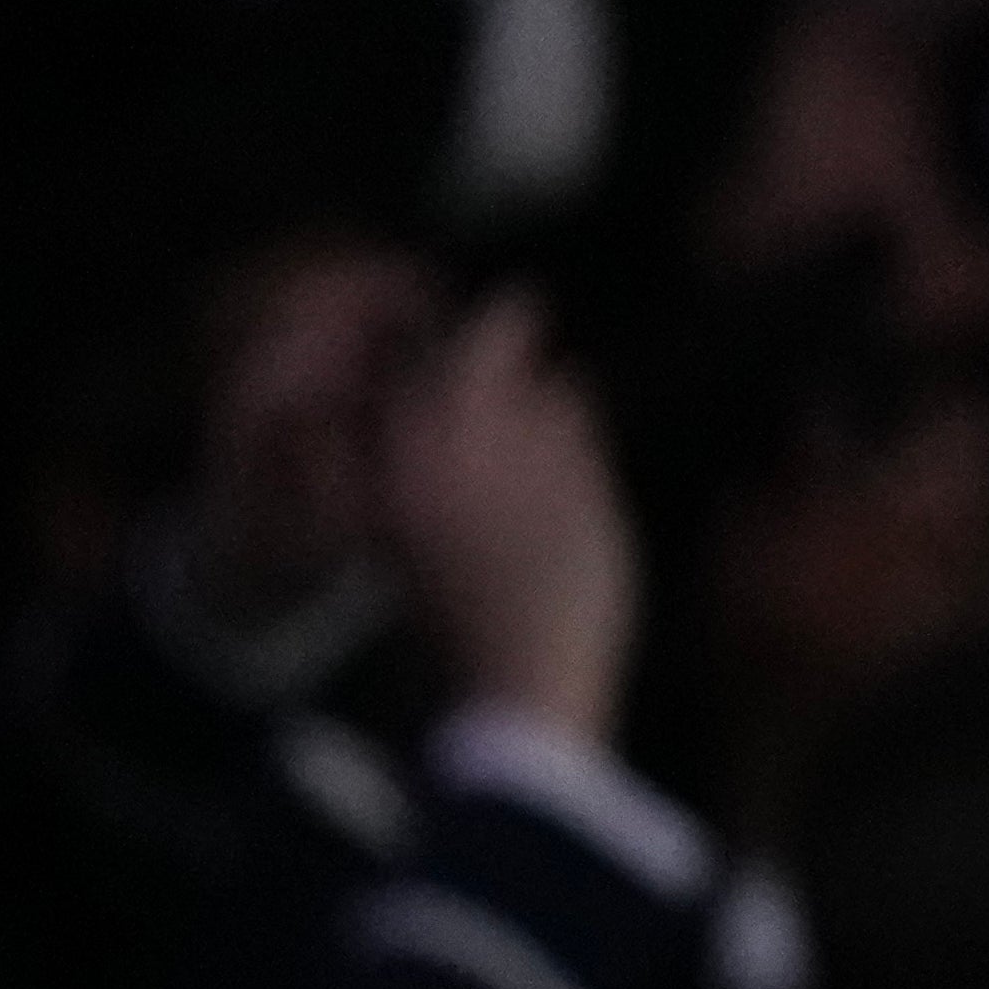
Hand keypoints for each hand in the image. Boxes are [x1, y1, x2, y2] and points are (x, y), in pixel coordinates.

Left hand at [382, 289, 638, 742]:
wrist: (522, 686)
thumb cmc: (569, 594)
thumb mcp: (587, 501)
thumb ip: (566, 431)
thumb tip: (561, 380)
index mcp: (455, 443)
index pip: (471, 354)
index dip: (505, 322)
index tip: (530, 302)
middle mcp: (412, 469)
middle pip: (427, 388)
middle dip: (466, 357)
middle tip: (510, 339)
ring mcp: (400, 512)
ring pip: (416, 432)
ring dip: (452, 403)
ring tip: (503, 394)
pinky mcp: (402, 548)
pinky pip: (411, 472)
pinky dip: (445, 450)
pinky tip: (486, 457)